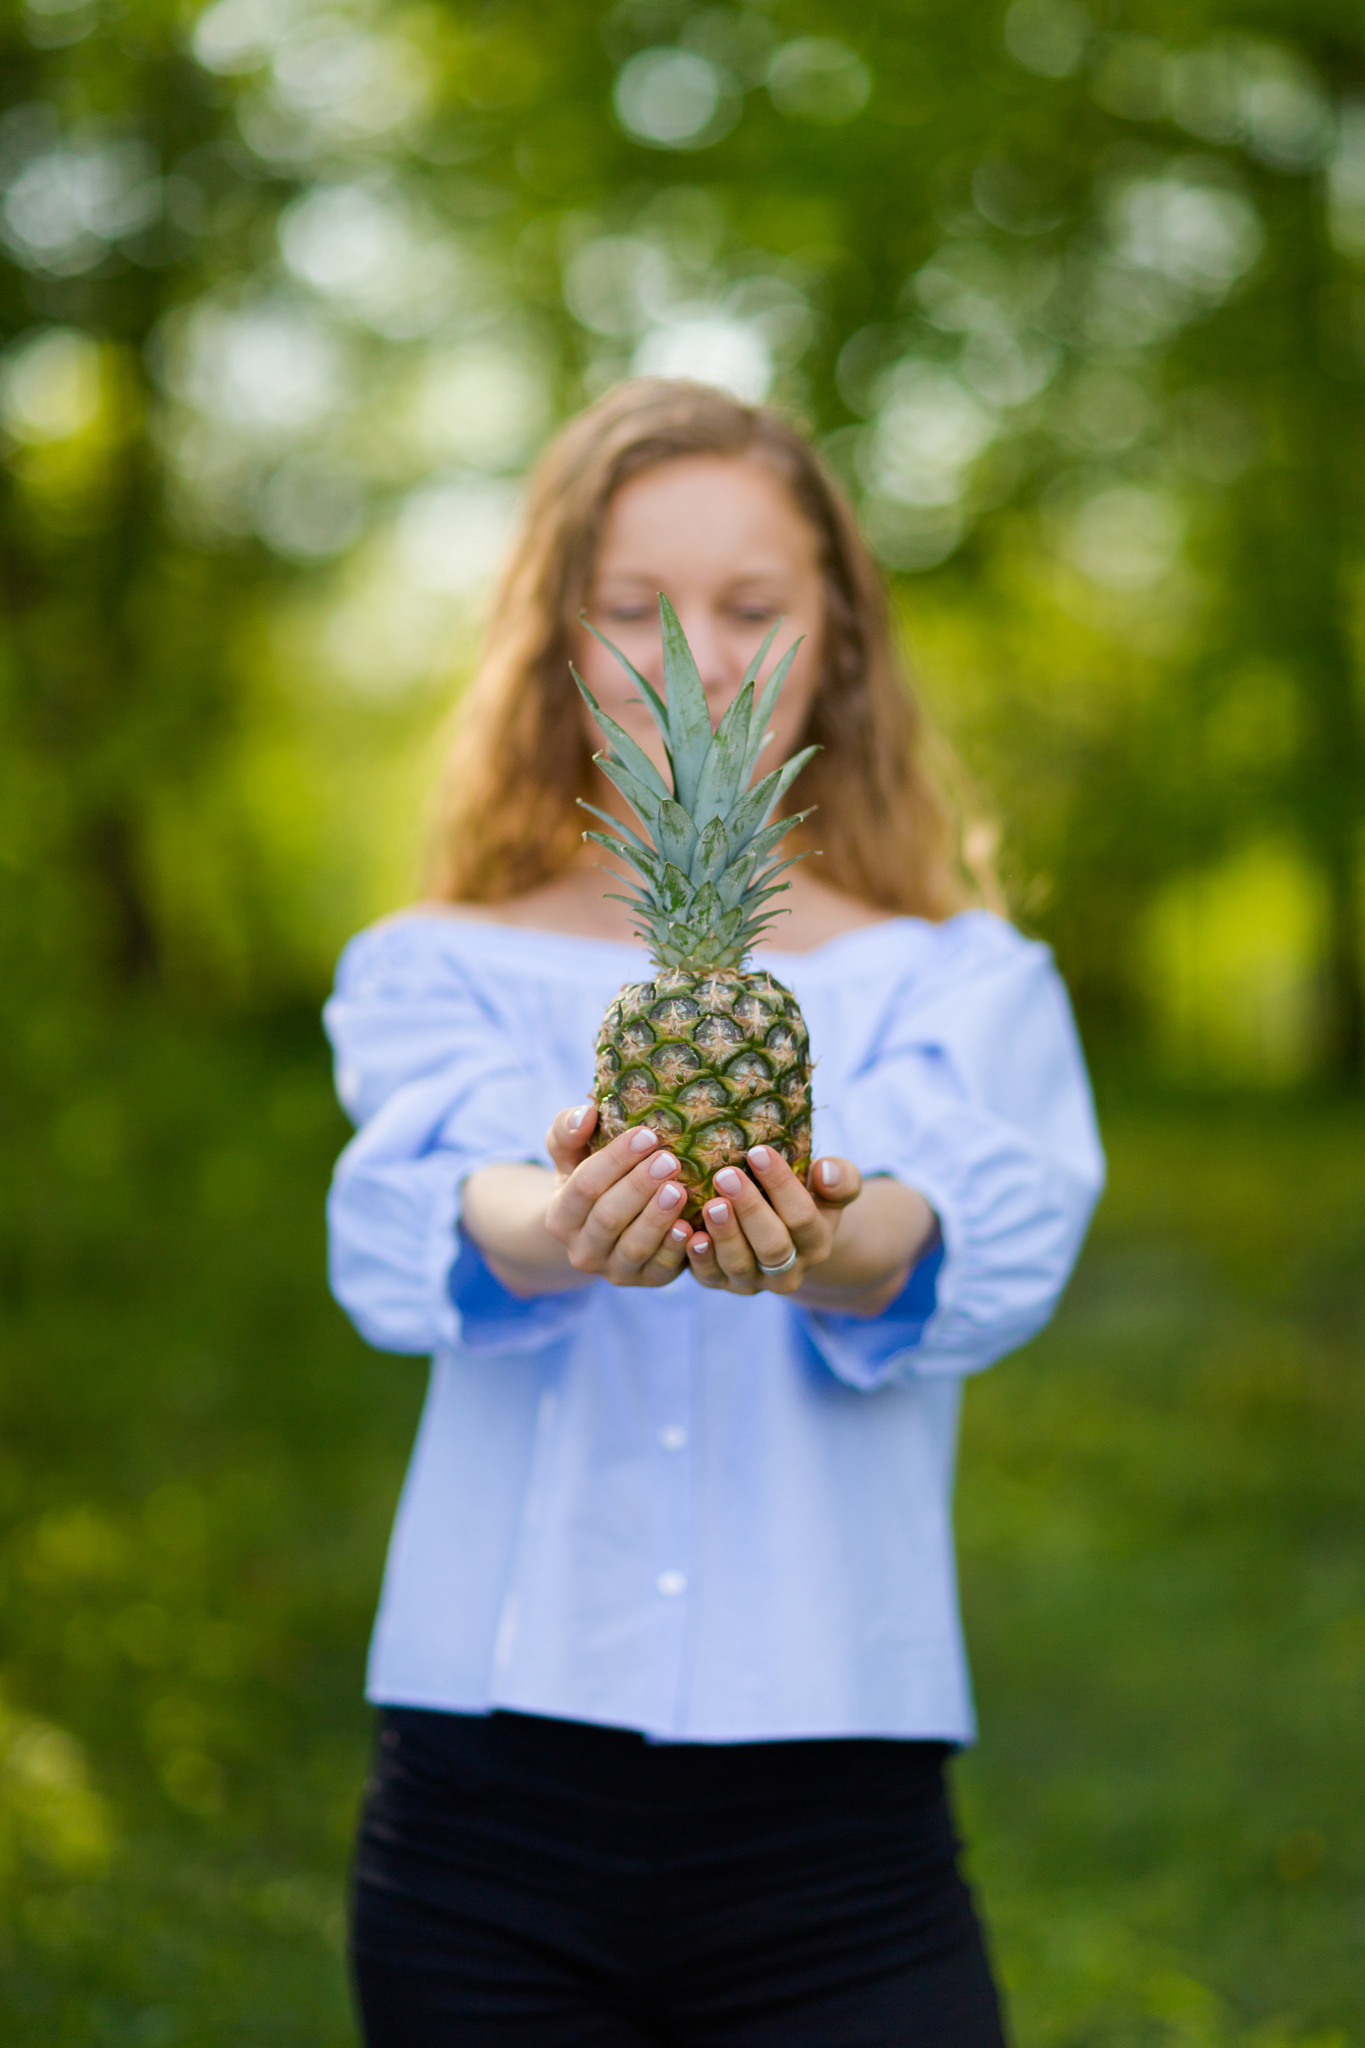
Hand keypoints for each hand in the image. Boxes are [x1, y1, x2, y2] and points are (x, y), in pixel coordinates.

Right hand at [543, 1103, 692, 1289]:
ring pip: (634, 1246)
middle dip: (639, 1187)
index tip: (646, 1134)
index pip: (584, 1186)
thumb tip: (586, 1113)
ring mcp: (614, 1270)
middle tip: (669, 1160)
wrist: (603, 1228)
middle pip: (608, 1218)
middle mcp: (582, 1250)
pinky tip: (690, 1228)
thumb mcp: (570, 1154)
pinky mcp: (647, 1280)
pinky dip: (675, 1250)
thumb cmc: (589, 1177)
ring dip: (657, 1218)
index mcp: (561, 1217)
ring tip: (678, 1189)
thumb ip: (568, 1130)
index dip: (615, 1160)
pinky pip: (661, 1269)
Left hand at [685, 1147, 861, 1296]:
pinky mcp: (722, 1284)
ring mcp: (754, 1281)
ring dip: (724, 1234)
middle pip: (772, 1245)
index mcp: (817, 1243)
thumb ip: (841, 1179)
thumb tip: (825, 1170)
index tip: (758, 1152)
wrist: (784, 1238)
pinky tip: (687, 1232)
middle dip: (750, 1209)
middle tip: (727, 1175)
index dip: (781, 1185)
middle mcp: (788, 1270)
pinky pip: (709, 1276)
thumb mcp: (830, 1189)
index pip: (802, 1216)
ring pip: (740, 1264)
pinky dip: (698, 1257)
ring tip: (710, 1203)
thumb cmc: (805, 1199)